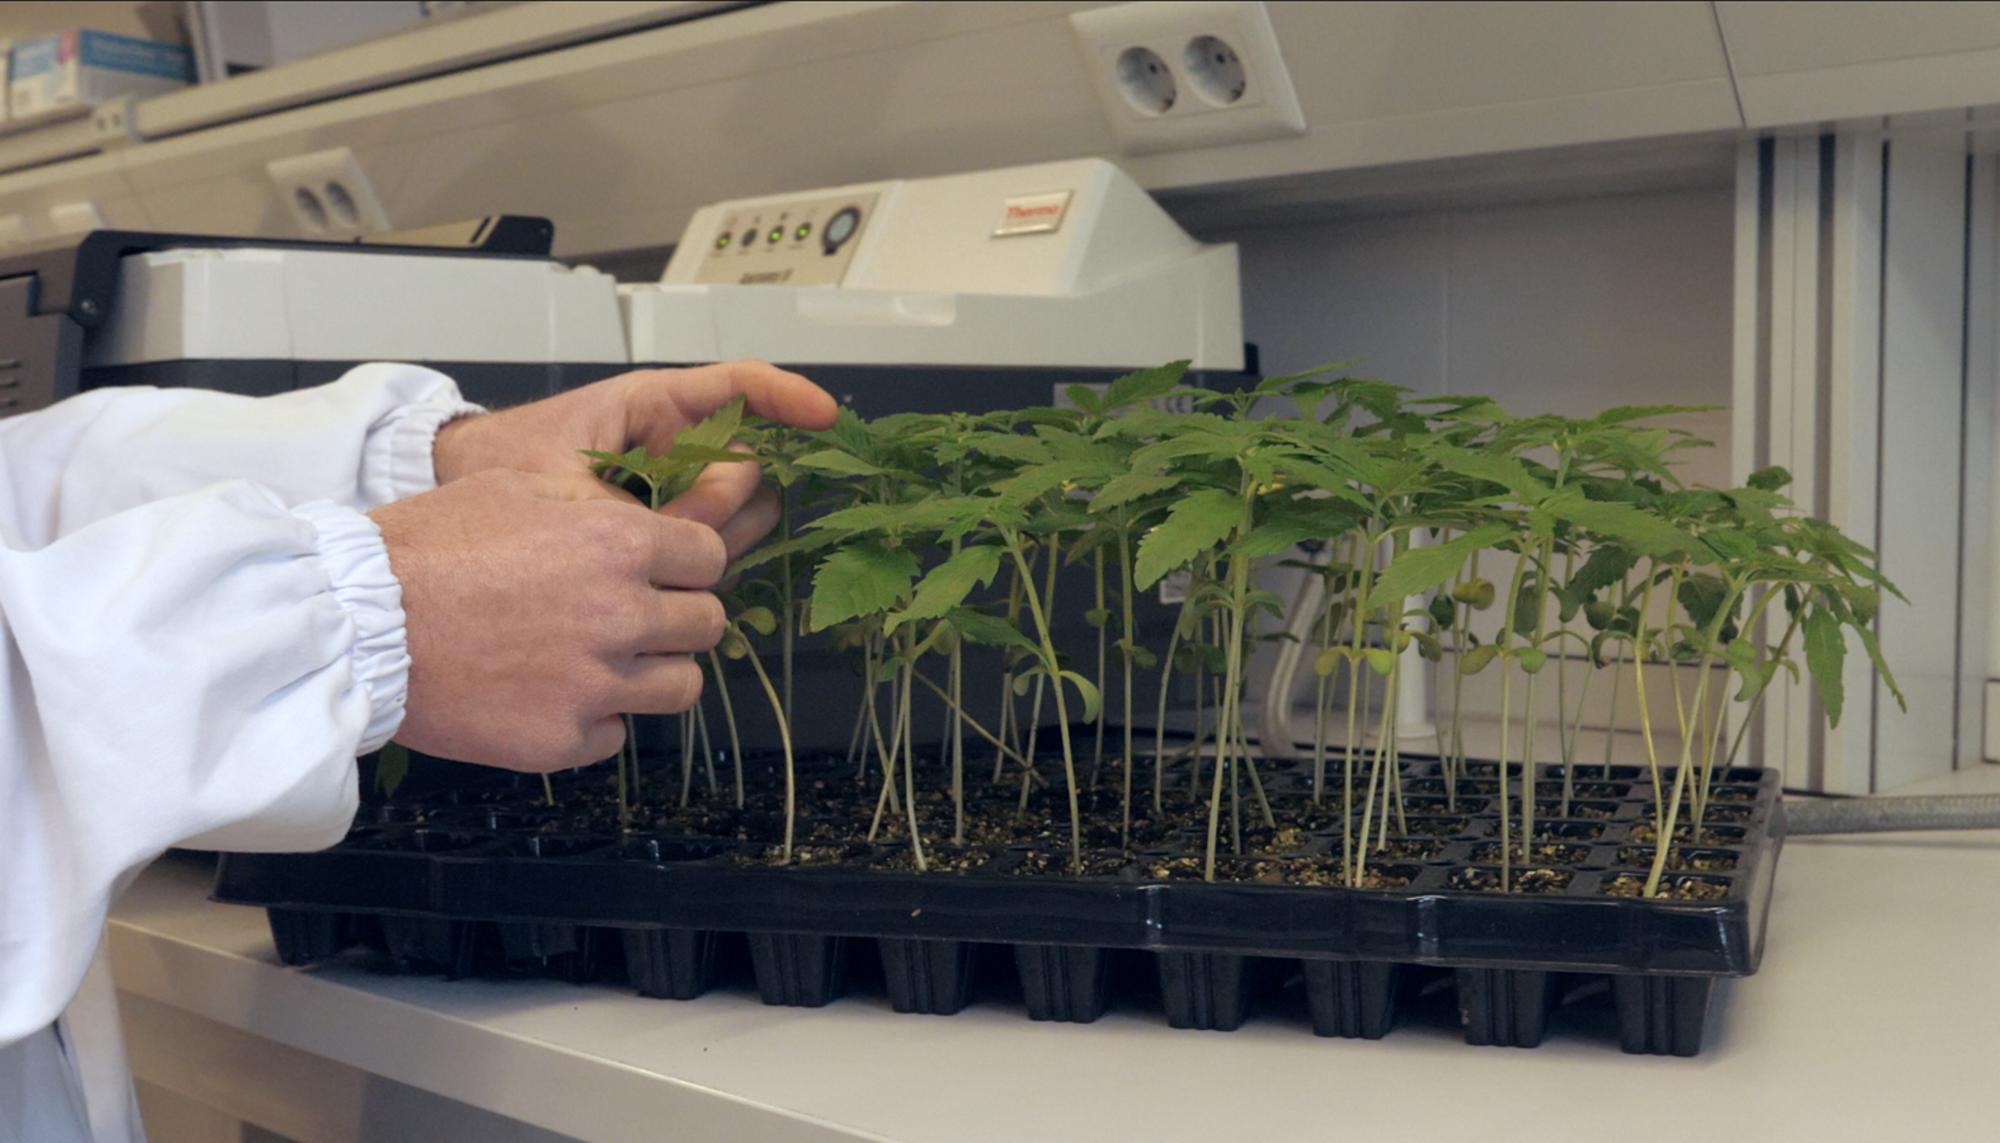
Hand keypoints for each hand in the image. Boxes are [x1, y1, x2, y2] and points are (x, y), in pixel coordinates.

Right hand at [370, 469, 727, 770]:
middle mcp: (623, 615)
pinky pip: (616, 735)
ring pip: (682, 688)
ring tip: (608, 662)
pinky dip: (596, 720)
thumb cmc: (427, 545)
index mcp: (619, 543)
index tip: (668, 570)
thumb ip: (591, 507)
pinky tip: (556, 697)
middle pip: (708, 625)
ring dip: (655, 674)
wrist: (357, 623)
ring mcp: (596, 684)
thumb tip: (638, 526)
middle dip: (681, 617)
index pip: (711, 557)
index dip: (690, 563)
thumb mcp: (515, 489)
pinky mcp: (563, 739)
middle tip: (639, 618)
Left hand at [431, 360, 838, 558]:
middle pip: (747, 468)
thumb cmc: (505, 463)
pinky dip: (699, 562)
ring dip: (714, 535)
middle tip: (674, 521)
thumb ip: (639, 504)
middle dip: (725, 500)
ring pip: (739, 514)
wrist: (457, 496)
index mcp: (655, 406)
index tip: (825, 416)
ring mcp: (679, 492)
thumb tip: (710, 520)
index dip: (786, 397)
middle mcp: (678, 447)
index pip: (740, 386)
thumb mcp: (567, 479)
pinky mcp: (669, 532)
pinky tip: (661, 570)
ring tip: (651, 545)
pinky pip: (712, 546)